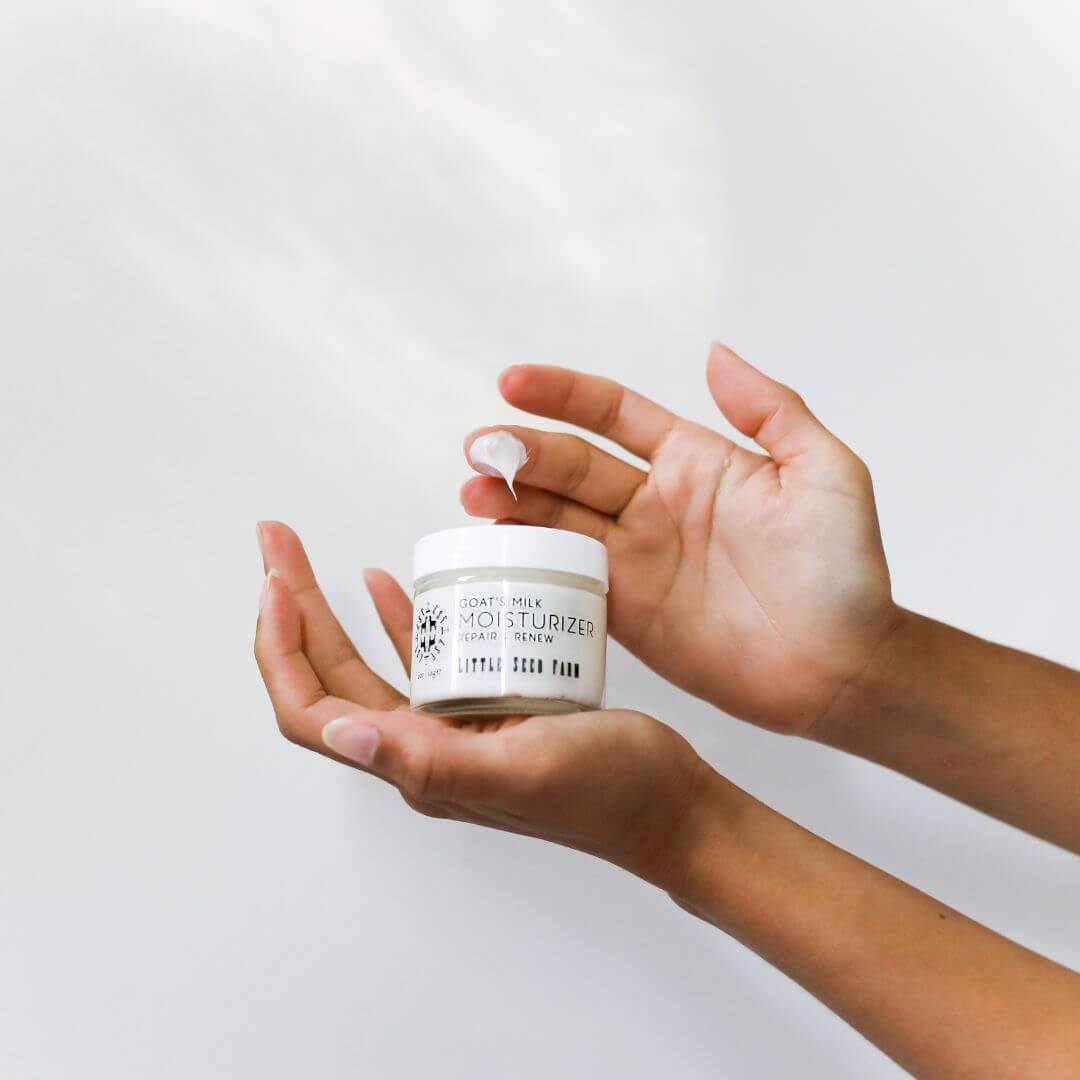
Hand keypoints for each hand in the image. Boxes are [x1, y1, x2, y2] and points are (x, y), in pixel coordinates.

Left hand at [253, 521, 706, 880]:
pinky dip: (398, 618)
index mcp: (416, 764)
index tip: (276, 582)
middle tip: (277, 544)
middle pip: (329, 675)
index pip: (313, 711)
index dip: (282, 650)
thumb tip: (342, 735)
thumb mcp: (522, 768)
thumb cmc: (609, 791)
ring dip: (331, 610)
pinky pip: (424, 657)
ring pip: (368, 662)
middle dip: (294, 607)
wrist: (668, 802)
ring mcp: (450, 724)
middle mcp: (421, 746)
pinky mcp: (485, 706)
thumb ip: (431, 759)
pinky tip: (387, 582)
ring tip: (308, 555)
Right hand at [461, 343, 900, 734]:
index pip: (613, 414)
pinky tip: (498, 547)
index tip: (513, 382)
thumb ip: (770, 411)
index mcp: (694, 461)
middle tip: (481, 450)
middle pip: (572, 465)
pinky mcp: (626, 612)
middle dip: (521, 452)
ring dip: (511, 503)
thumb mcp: (825, 472)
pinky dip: (529, 562)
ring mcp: (636, 559)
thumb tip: (715, 353)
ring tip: (473, 493)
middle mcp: (655, 504)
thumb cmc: (844, 572)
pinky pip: (566, 579)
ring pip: (558, 519)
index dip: (562, 394)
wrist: (841, 670)